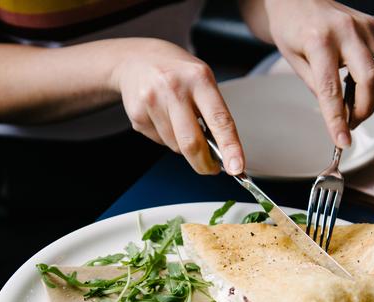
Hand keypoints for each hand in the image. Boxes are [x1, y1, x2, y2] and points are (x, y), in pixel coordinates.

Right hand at [111, 39, 243, 174]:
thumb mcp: (202, 80)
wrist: (136, 59)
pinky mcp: (137, 115)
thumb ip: (213, 112)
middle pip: (191, 143)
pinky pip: (160, 142)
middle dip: (204, 164)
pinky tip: (163, 118)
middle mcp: (174, 89)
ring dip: (183, 146)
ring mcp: (152, 102)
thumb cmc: (177, 73)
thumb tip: (221, 152)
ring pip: (176, 146)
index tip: (236, 168)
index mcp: (199, 78)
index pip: (219, 120)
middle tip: (211, 169)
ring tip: (180, 122)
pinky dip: (167, 138)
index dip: (230, 147)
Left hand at [264, 0, 373, 146]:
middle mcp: (346, 31)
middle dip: (364, 110)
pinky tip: (355, 81)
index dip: (337, 120)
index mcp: (318, 41)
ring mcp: (364, 26)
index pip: (331, 90)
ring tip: (349, 101)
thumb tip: (339, 115)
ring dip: (369, 96)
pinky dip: (373, 79)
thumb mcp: (294, 62)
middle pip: (370, 80)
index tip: (343, 141)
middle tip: (350, 124)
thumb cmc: (291, 29)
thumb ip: (317, 88)